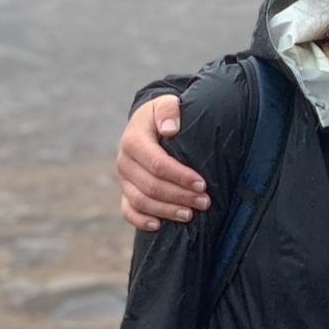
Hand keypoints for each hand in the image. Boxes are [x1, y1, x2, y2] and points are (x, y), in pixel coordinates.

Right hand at [116, 93, 209, 230]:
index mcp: (133, 140)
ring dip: (167, 211)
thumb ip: (168, 109)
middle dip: (179, 196)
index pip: (157, 164)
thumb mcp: (166, 103)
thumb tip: (170, 129)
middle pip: (150, 186)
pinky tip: (159, 225)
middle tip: (205, 202)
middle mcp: (124, 162)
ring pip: (141, 202)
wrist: (147, 124)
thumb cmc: (163, 116)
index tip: (202, 183)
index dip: (180, 176)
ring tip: (191, 215)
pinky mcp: (125, 191)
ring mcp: (124, 179)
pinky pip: (127, 211)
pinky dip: (141, 221)